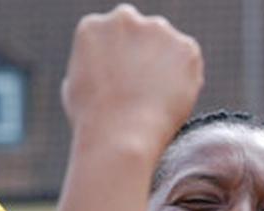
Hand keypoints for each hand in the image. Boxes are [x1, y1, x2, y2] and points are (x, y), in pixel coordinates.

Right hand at [62, 4, 202, 150]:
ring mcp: (158, 30)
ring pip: (166, 46)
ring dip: (165, 66)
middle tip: (142, 91)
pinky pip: (188, 61)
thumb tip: (100, 68)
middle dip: (143, 56)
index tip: (122, 82)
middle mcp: (124, 18)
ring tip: (154, 100)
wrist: (121, 138)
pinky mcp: (186, 47)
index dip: (120, 61)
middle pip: (141, 33)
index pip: (112, 35)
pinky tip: (169, 101)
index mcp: (93, 26)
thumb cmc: (93, 121)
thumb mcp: (75, 87)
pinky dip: (185, 80)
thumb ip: (90, 67)